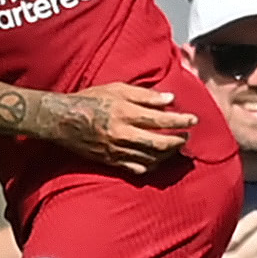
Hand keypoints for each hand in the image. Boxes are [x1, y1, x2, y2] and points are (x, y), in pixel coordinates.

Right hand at [53, 79, 198, 174]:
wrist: (63, 120)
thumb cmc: (90, 100)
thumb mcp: (116, 89)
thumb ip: (144, 95)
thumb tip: (170, 99)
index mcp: (125, 113)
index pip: (161, 120)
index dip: (181, 120)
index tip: (194, 119)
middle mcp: (122, 134)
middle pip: (160, 143)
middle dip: (178, 140)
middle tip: (187, 136)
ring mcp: (117, 150)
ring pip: (151, 157)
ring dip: (168, 154)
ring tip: (175, 147)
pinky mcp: (111, 161)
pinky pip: (137, 168)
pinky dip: (151, 165)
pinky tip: (157, 159)